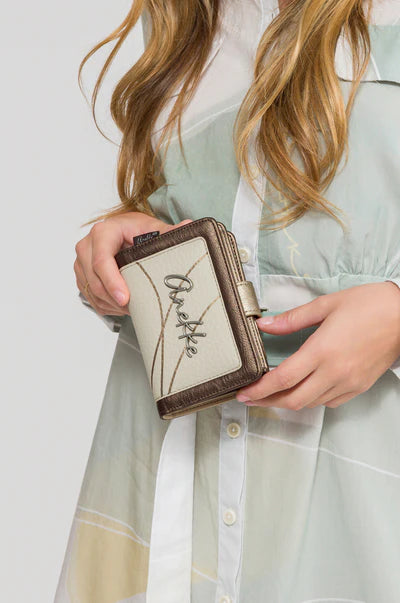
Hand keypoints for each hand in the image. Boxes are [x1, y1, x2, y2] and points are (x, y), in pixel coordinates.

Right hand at [74, 212, 192, 316]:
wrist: (124, 231)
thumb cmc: (137, 230)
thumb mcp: (154, 228)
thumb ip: (170, 232)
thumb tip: (188, 226)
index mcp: (103, 232)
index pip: (101, 259)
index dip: (112, 281)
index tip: (126, 299)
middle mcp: (86, 246)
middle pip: (94, 280)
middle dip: (114, 299)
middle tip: (136, 309)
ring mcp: (81, 262)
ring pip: (91, 291)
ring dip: (111, 305)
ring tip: (133, 308)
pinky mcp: (81, 275)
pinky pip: (90, 298)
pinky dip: (106, 306)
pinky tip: (122, 306)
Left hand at [236, 282, 399, 408]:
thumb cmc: (370, 305)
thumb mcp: (326, 304)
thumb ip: (292, 319)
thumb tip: (265, 325)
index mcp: (322, 350)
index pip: (282, 379)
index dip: (259, 390)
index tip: (243, 393)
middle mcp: (334, 372)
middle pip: (293, 400)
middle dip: (267, 402)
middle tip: (251, 398)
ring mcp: (348, 382)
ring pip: (310, 403)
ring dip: (288, 401)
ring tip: (272, 394)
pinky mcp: (359, 387)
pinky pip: (328, 402)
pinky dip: (311, 400)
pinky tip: (303, 389)